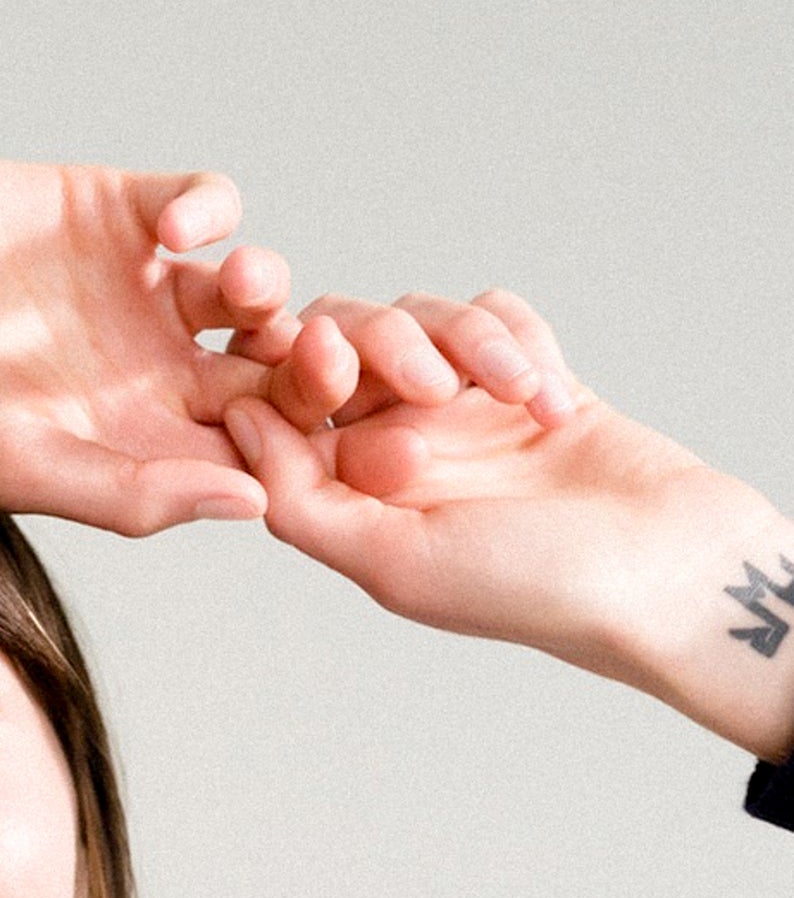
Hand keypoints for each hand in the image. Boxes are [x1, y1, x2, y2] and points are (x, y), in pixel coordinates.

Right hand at [0, 159, 331, 536]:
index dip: (297, 441)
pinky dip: (210, 207)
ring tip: (235, 291)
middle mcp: (145, 371)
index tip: (311, 430)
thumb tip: (255, 504)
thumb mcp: (22, 464)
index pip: (250, 450)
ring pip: (250, 287)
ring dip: (265, 285)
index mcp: (135, 443)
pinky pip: (201, 203)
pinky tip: (177, 227)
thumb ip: (137, 493)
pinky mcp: (111, 209)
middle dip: (309, 362)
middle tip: (313, 353)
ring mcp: (134, 289)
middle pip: (270, 370)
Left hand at [220, 288, 793, 762]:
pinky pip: (490, 312)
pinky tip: (555, 402)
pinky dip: (520, 343)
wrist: (661, 567)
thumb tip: (236, 428)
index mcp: (346, 494)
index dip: (288, 367)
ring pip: (417, 315)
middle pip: (340, 338)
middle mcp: (390, 445)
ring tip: (525, 404)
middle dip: (379, 341)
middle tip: (434, 381)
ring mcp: (456, 408)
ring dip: (467, 344)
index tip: (317, 359)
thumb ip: (304, 501)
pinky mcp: (519, 374)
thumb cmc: (527, 585)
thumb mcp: (394, 562)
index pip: (280, 403)